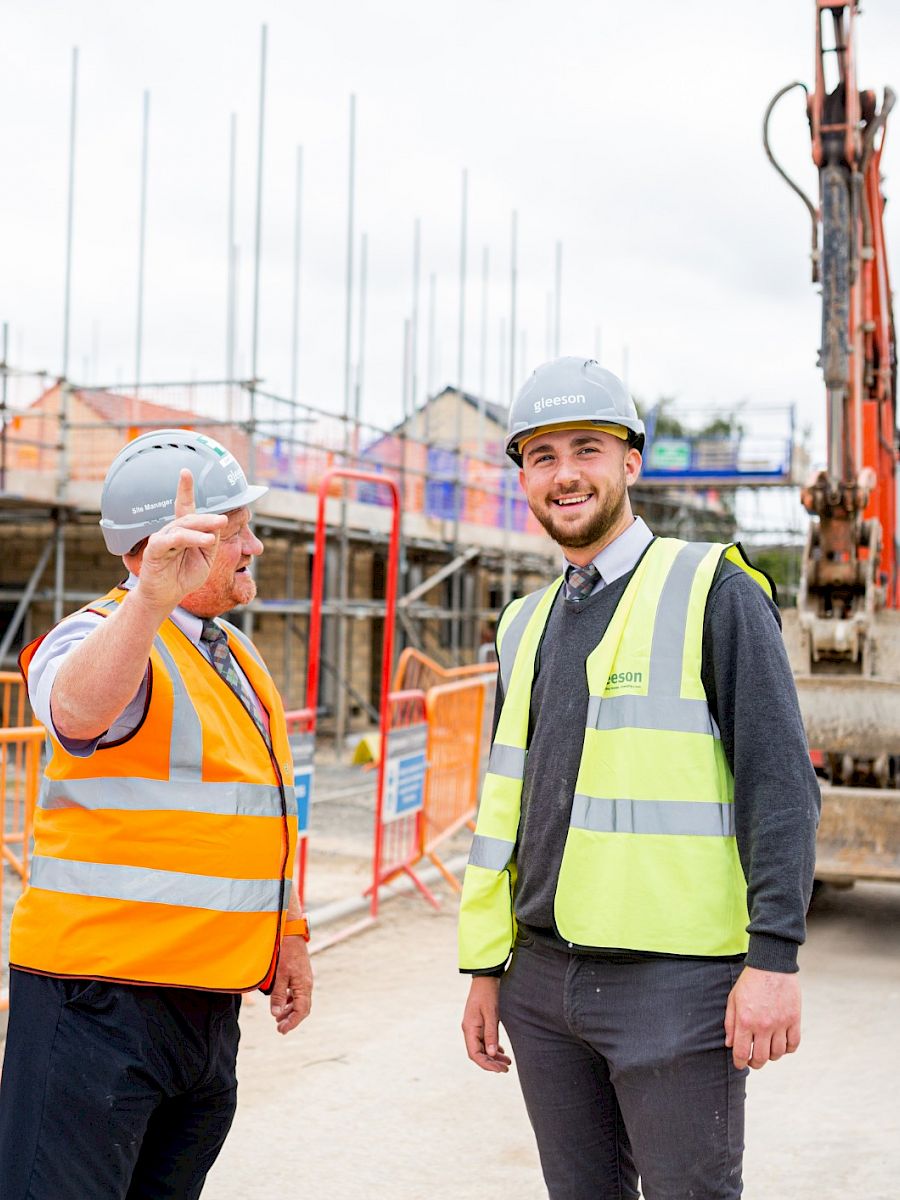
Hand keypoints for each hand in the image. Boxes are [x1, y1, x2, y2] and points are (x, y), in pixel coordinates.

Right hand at [134, 469, 226, 613]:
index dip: (184, 489)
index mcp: (185, 531)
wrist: (167, 597)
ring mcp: (162, 539)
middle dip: (207, 519)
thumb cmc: (185, 576)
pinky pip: (169, 541)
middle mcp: (172, 531)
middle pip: (190, 518)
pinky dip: (185, 539)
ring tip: (212, 537)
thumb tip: (216, 526)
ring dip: (199, 531)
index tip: (185, 472)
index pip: (185, 507)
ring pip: (182, 529)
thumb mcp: (206, 559)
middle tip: (223, 521)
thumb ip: (211, 542)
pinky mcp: (155, 550)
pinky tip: (200, 541)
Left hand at [270, 936, 312, 1034]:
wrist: (292, 933)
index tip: (282, 1031)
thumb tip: (276, 1015)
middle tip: (279, 1028)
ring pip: (300, 1001)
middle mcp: (307, 984)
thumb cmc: (286, 952)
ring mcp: (305, 979)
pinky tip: (282, 1003)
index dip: (292, 1023)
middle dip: (291, 1020)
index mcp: (303, 986)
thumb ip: (278, 995)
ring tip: (278, 1018)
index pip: (301, 1011)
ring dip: (290, 1011)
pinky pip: (298, 993)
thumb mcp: (279, 975)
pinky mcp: (301, 975)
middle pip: (303, 1008)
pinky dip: (290, 1001)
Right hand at [462, 976, 510, 1072]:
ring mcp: (474, 1027)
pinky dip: (493, 1048)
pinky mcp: (479, 1024)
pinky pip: (484, 1041)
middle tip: (506, 1069)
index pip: (475, 1054)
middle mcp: (470, 1030)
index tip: (500, 1070)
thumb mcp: (491, 1013)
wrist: (485, 978)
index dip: (486, 1064)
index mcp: (469, 1028)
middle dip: (491, 1063)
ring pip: (482, 1048)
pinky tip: (502, 1051)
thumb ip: (491, 1034)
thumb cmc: (488, 994)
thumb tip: (492, 1054)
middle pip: (478, 1053)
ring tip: (507, 1062)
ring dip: (493, 1057)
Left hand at [725, 965, 800, 1069]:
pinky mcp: (794, 1019)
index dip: (740, 1063)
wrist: (772, 965)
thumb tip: (730, 1044)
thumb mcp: (733, 999)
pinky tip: (781, 1045)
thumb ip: (730, 1023)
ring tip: (767, 1051)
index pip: (742, 1052)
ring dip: (771, 1057)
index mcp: (745, 1021)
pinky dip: (788, 1049)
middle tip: (753, 1061)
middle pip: (761, 1058)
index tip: (740, 1064)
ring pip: (778, 1053)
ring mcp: (781, 1023)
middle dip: (755, 1063)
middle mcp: (763, 1025)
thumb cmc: (750, 981)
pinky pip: (793, 1044)